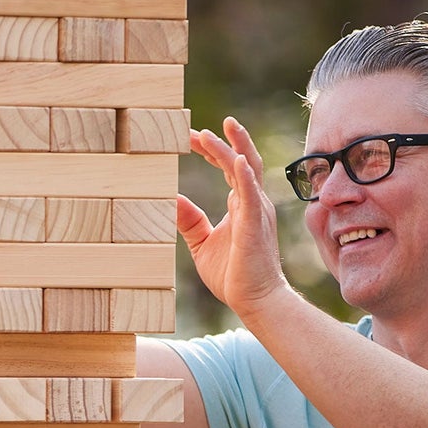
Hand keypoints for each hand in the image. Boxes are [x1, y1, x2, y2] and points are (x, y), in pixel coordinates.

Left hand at [179, 118, 290, 320]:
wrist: (253, 300)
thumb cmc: (232, 274)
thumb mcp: (201, 242)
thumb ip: (189, 220)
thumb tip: (171, 199)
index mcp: (240, 204)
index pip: (228, 167)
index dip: (212, 149)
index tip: (191, 136)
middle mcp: (251, 202)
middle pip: (239, 160)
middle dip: (220, 141)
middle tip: (196, 128)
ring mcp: (256, 211)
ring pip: (248, 169)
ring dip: (234, 147)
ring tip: (220, 128)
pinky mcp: (255, 225)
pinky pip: (251, 195)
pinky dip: (244, 176)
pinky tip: (236, 160)